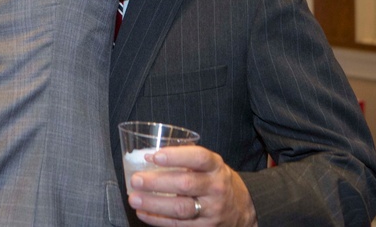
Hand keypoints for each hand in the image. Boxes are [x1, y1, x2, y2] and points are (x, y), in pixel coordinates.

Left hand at [127, 145, 256, 226]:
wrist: (241, 209)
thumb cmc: (215, 181)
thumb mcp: (210, 165)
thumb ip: (186, 160)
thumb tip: (148, 157)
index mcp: (216, 167)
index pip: (198, 158)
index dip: (176, 156)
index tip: (154, 156)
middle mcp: (216, 188)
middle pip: (186, 184)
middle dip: (157, 182)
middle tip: (136, 180)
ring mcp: (211, 210)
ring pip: (181, 208)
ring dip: (154, 204)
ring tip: (134, 198)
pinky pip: (179, 225)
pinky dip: (158, 219)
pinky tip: (143, 212)